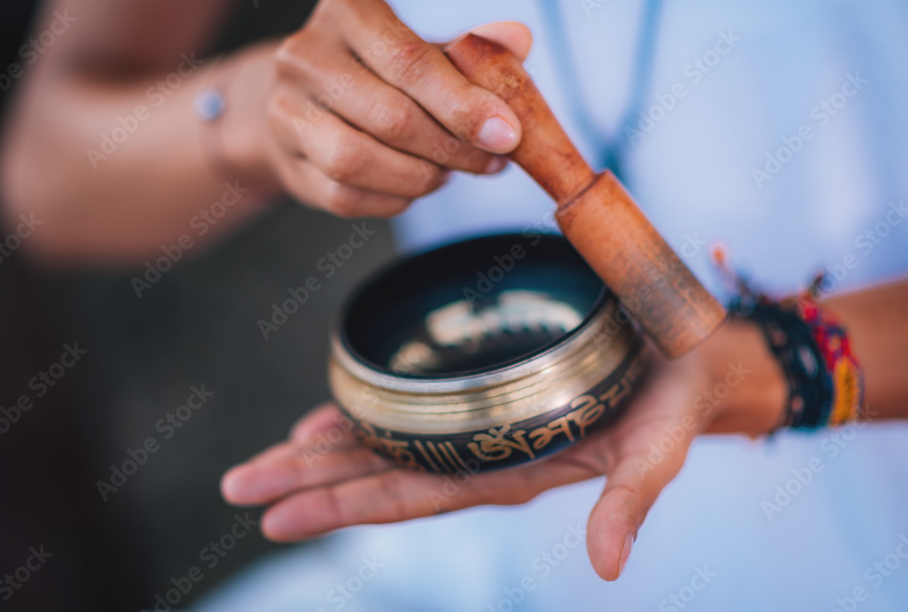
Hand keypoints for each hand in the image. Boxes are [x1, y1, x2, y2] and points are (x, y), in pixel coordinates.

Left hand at [221, 322, 784, 580]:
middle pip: (381, 476)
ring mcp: (483, 428)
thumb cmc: (680, 402)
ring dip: (327, 453)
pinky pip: (412, 412)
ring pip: (389, 446)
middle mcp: (485, 456)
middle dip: (309, 482)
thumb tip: (609, 569)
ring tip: (268, 458)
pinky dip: (365, 418)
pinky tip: (328, 420)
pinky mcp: (489, 396)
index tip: (275, 515)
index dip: (344, 508)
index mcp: (513, 473)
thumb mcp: (661, 449)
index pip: (412, 497)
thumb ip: (630, 503)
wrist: (695, 363)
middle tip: (237, 484)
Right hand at [251, 0, 530, 217]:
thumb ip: (471, 50)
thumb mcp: (424, 47)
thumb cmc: (380, 72)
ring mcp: (286, 112)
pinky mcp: (288, 163)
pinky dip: (393, 200)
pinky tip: (414, 187)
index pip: (408, 62)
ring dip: (419, 178)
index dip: (462, 104)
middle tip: (490, 161)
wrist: (309, 98)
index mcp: (345, 13)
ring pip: (357, 161)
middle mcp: (304, 57)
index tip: (507, 134)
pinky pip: (345, 196)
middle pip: (388, 117)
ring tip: (447, 172)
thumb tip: (518, 41)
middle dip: (450, 148)